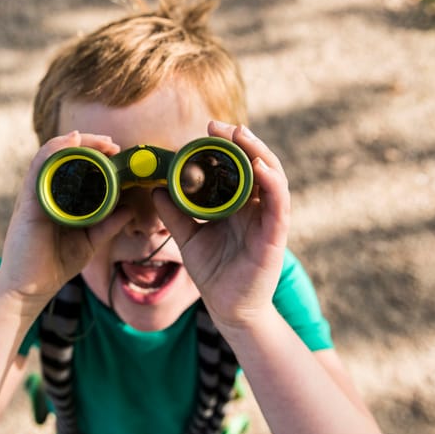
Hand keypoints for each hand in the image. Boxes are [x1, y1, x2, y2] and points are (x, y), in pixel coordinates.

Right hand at [0, 131, 131, 311]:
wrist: (30, 288)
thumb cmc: (55, 264)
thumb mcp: (90, 240)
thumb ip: (108, 225)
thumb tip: (130, 209)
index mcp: (60, 198)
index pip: (76, 165)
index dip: (96, 154)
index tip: (117, 151)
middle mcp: (46, 192)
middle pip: (65, 155)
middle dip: (90, 144)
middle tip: (113, 144)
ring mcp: (35, 195)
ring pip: (52, 156)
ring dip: (75, 144)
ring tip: (99, 142)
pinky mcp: (28, 202)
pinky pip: (38, 169)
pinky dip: (54, 151)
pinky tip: (71, 142)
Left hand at [153, 121, 290, 328]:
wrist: (227, 307)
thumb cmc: (213, 271)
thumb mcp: (188, 237)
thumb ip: (174, 214)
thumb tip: (155, 189)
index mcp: (238, 204)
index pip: (237, 166)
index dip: (226, 145)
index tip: (208, 129)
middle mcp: (257, 207)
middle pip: (257, 163)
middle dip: (241, 141)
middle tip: (219, 125)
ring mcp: (269, 219)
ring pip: (272, 177)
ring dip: (259, 153)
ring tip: (241, 135)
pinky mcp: (275, 236)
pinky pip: (279, 205)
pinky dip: (272, 183)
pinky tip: (259, 168)